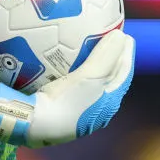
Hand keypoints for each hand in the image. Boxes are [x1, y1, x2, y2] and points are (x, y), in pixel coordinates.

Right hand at [0, 28, 135, 146]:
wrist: (33, 123)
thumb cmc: (65, 101)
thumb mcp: (90, 77)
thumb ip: (106, 56)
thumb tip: (121, 36)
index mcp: (108, 103)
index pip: (123, 74)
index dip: (126, 54)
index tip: (125, 35)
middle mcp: (96, 110)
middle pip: (109, 78)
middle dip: (111, 58)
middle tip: (109, 38)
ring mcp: (79, 111)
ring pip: (92, 82)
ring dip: (93, 65)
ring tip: (88, 47)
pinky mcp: (61, 109)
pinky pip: (75, 84)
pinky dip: (76, 71)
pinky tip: (65, 62)